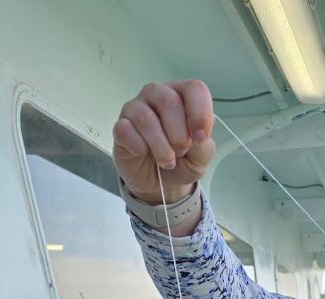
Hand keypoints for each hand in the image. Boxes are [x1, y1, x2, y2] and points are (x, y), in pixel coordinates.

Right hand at [112, 80, 215, 203]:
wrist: (160, 183)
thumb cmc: (181, 162)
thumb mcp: (200, 159)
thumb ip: (204, 147)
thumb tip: (196, 138)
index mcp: (182, 97)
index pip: (194, 89)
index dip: (200, 114)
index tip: (200, 140)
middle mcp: (157, 95)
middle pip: (168, 100)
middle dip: (179, 134)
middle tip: (181, 152)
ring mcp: (136, 108)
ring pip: (145, 117)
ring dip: (161, 147)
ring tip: (167, 161)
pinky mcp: (120, 126)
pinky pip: (126, 130)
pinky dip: (139, 147)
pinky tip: (144, 154)